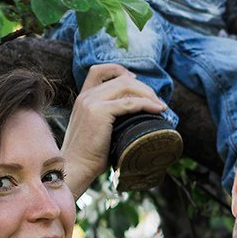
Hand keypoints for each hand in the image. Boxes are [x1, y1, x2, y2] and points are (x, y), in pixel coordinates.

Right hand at [60, 63, 165, 196]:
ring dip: (148, 94)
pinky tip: (158, 110)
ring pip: (127, 86)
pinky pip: (130, 102)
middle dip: (144, 87)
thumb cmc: (90, 154)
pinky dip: (147, 104)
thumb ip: (109, 117)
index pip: (99, 70)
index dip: (120, 70)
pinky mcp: (99, 112)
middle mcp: (86, 96)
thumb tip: (136, 116)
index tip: (137, 81)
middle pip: (121, 78)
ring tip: (160, 106)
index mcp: (83, 97)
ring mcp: (91, 102)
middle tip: (157, 101)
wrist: (76, 166)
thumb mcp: (97, 128)